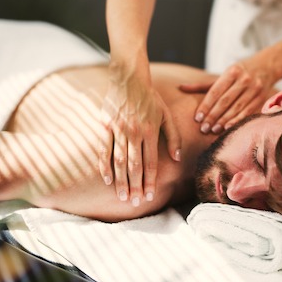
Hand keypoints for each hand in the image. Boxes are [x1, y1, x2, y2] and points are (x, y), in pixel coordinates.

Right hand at [99, 62, 180, 205]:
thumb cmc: (150, 98)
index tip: (148, 195)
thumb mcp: (166, 115)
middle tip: (134, 203)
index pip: (150, 162)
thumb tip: (177, 159)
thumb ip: (173, 137)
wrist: (129, 78)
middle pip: (134, 166)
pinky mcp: (105, 126)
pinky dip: (105, 166)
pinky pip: (104, 150)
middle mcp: (134, 132)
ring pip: (119, 161)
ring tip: (122, 196)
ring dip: (121, 181)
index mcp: (150, 131)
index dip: (149, 181)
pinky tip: (107, 179)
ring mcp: (118, 129)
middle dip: (135, 186)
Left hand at [180, 61, 275, 133]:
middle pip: (225, 101)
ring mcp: (254, 89)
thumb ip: (203, 84)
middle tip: (203, 128)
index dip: (206, 105)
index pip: (215, 91)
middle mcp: (244, 79)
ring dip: (224, 120)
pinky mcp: (261, 98)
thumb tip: (180, 87)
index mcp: (232, 71)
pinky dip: (237, 120)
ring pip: (236, 107)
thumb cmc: (239, 72)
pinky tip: (228, 128)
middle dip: (213, 116)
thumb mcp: (223, 75)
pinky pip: (247, 112)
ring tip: (213, 130)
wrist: (267, 66)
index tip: (197, 118)